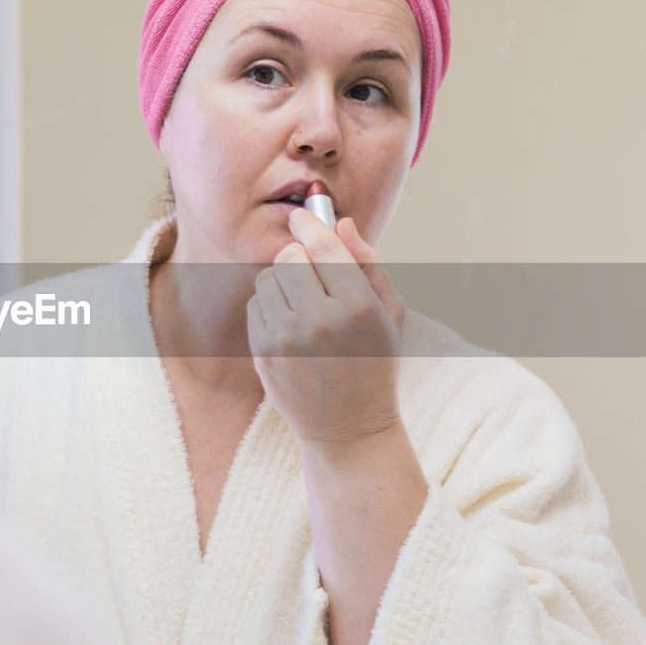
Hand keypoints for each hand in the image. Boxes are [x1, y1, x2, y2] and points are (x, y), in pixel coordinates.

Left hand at [247, 207, 405, 451]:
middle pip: (290, 258)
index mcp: (359, 308)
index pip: (324, 247)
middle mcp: (320, 321)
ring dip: (282, 282)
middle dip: (300, 259)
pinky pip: (255, 306)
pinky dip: (270, 307)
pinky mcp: (263, 353)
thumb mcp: (389, 314)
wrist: (348, 429)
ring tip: (303, 305)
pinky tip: (291, 327)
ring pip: (268, 279)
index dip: (311, 224)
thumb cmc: (374, 364)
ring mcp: (287, 339)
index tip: (302, 215)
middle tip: (313, 276)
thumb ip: (368, 263)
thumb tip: (340, 222)